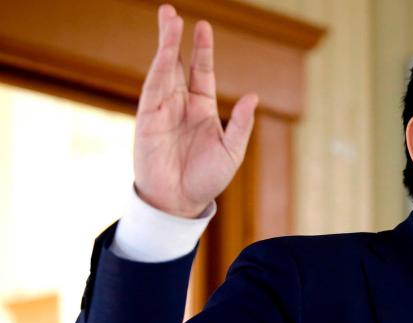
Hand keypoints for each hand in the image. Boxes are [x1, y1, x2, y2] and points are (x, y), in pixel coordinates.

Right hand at [133, 4, 257, 217]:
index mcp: (202, 109)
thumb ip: (241, 124)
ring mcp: (162, 110)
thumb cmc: (208, 179)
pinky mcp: (147, 120)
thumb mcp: (232, 150)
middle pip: (176, 63)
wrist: (181, 202)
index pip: (201, 72)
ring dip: (164, 46)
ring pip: (162, 70)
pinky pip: (152, 89)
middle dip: (174, 38)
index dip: (202, 50)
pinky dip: (157, 70)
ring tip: (168, 20)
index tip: (203, 27)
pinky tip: (162, 53)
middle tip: (171, 13)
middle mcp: (181, 105)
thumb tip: (252, 96)